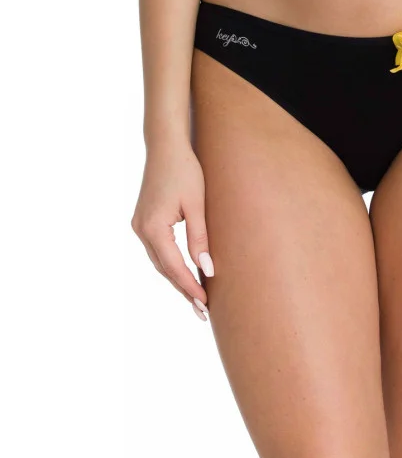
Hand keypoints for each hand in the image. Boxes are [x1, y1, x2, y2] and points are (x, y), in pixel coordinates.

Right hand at [131, 143, 213, 319]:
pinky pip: (158, 250)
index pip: (173, 267)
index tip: (205, 304)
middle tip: (203, 311)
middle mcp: (141, 230)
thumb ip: (200, 238)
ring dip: (177, 279)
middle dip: (184, 289)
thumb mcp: (197, 205)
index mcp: (153, 227)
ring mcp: (139, 226)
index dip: (189, 287)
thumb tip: (207, 268)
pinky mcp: (143, 221)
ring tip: (197, 298)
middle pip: (164, 269)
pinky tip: (185, 273)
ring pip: (160, 262)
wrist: (165, 147)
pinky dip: (171, 264)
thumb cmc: (185, 171)